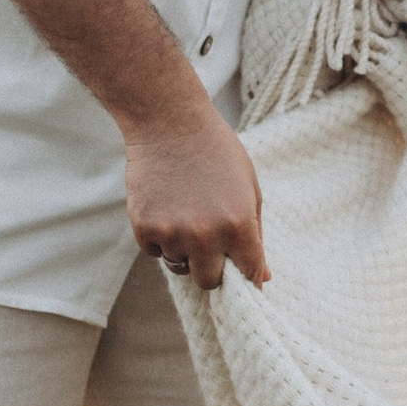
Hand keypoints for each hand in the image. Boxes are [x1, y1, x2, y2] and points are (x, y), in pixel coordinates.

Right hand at [124, 100, 267, 290]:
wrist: (170, 123)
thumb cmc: (217, 152)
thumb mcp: (249, 189)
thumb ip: (255, 235)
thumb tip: (262, 278)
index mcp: (240, 225)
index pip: (248, 274)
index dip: (246, 277)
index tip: (243, 275)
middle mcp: (206, 235)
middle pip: (208, 282)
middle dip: (210, 268)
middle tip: (208, 244)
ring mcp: (172, 233)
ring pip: (178, 265)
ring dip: (182, 249)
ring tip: (185, 211)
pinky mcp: (144, 228)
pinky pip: (154, 252)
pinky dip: (159, 237)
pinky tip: (165, 206)